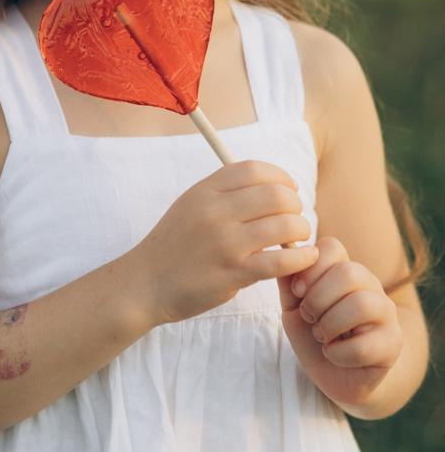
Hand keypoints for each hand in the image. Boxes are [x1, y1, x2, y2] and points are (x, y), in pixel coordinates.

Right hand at [134, 160, 318, 326]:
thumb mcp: (190, 204)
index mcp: (205, 190)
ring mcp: (225, 242)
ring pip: (284, 225)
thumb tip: (266, 184)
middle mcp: (215, 211)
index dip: (280, 176)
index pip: (254, 170)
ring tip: (298, 238)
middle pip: (275, 194)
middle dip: (295, 204)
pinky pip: (281, 260)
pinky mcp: (233, 273)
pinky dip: (301, 258)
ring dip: (301, 230)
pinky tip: (305, 258)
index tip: (289, 188)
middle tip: (295, 217)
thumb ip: (223, 192)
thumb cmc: (173, 244)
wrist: (145, 282)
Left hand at [277, 236, 402, 408]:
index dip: (310, 268)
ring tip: (320, 336)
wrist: (336, 376)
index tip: (297, 291)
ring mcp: (386, 314)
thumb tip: (283, 249)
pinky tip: (332, 354)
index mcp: (346, 271)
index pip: (333, 247)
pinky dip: (338, 353)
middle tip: (308, 316)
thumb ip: (288, 281)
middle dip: (318, 298)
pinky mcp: (392, 345)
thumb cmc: (315, 335)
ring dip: (330, 324)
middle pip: (349, 272)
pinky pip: (365, 345)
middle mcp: (371, 286)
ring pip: (362, 304)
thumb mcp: (294, 307)